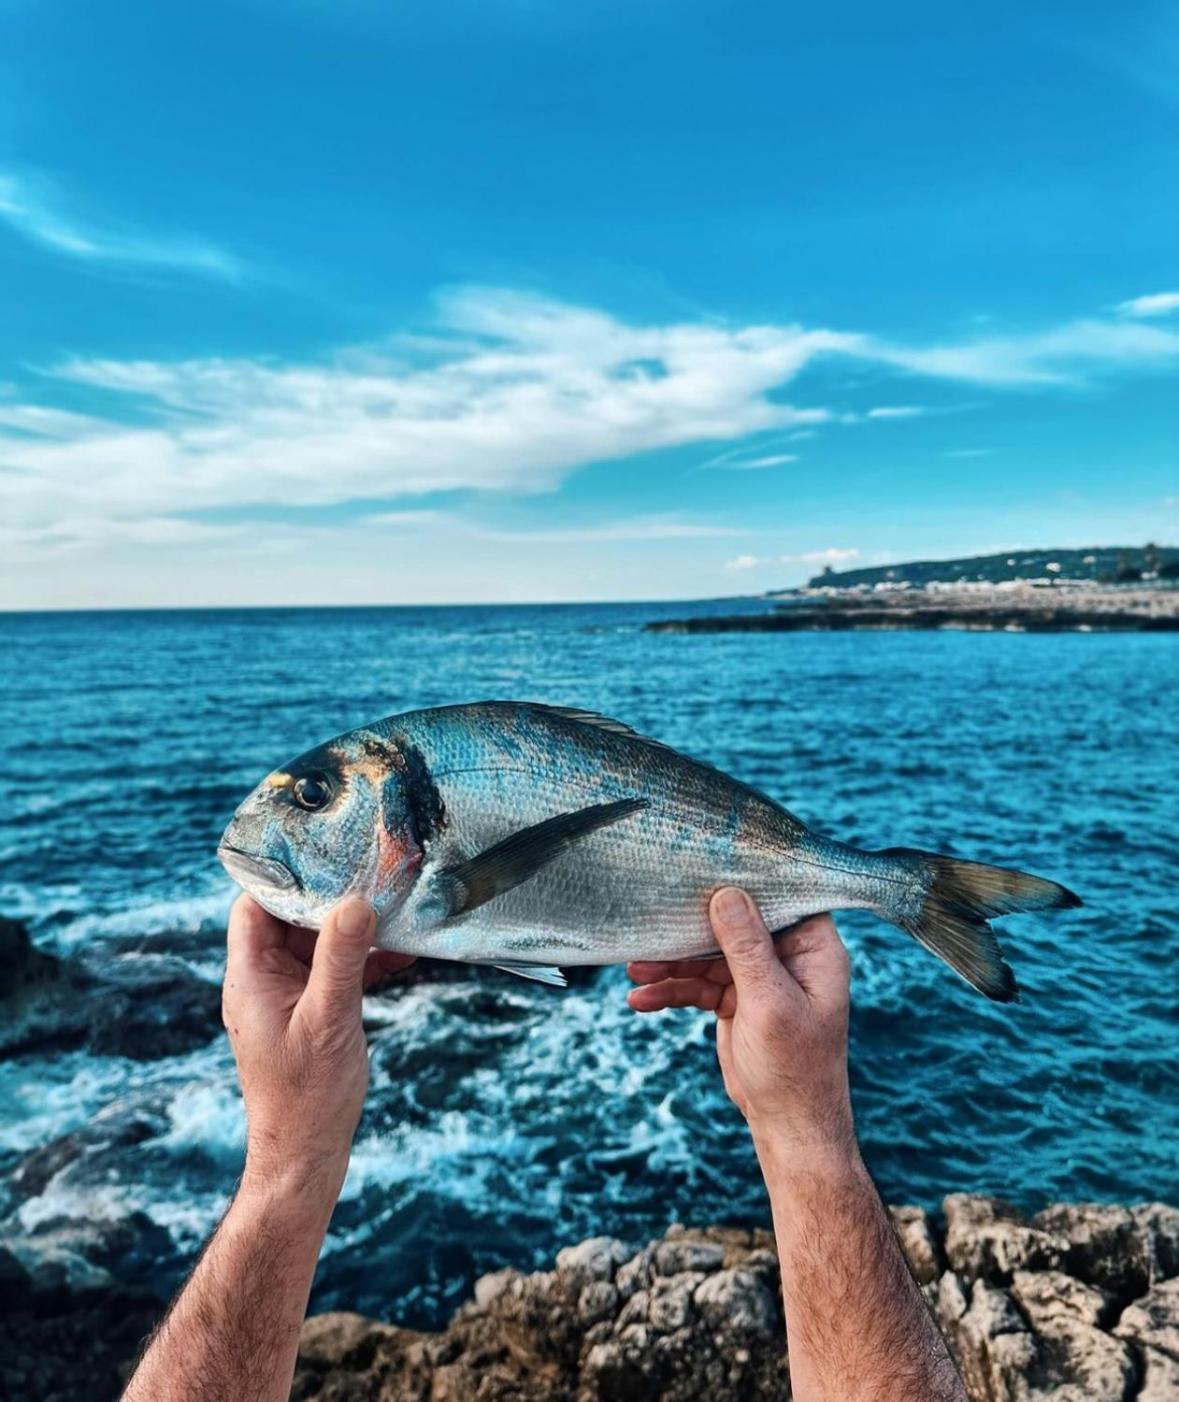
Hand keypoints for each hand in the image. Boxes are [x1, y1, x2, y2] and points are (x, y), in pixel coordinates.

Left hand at [222, 895, 414, 1202]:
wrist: (307, 1157)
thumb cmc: (308, 1096)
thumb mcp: (327, 1020)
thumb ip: (340, 960)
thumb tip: (355, 902)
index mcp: (250, 978)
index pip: (255, 906)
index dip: (284, 877)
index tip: (326, 852)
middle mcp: (265, 981)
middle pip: (291, 918)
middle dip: (331, 895)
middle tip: (372, 868)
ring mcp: (291, 996)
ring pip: (320, 943)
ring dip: (355, 927)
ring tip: (396, 903)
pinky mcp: (315, 1013)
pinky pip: (338, 971)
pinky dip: (367, 959)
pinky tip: (405, 952)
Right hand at [627, 889, 856, 1165]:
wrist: (787, 1126)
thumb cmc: (795, 1068)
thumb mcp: (769, 1002)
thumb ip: (746, 948)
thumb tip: (726, 894)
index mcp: (814, 949)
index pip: (781, 897)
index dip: (747, 880)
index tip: (706, 863)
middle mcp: (788, 957)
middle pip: (735, 924)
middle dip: (692, 927)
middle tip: (652, 921)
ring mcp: (760, 978)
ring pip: (709, 955)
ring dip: (672, 963)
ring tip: (634, 969)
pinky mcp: (736, 999)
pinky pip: (698, 985)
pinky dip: (671, 990)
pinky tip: (641, 1000)